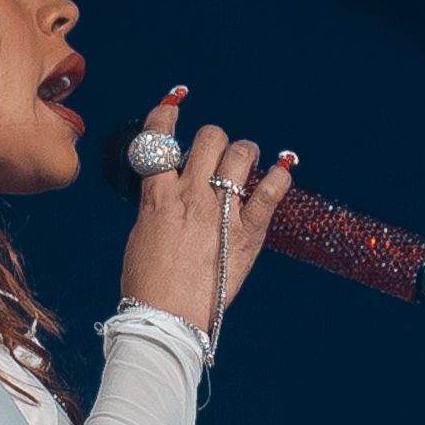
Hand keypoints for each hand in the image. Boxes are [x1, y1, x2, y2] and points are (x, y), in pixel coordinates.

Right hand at [118, 89, 293, 339]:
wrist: (166, 318)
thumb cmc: (148, 284)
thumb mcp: (143, 232)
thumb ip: (160, 204)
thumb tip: (173, 188)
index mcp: (158, 196)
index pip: (159, 139)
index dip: (165, 115)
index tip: (172, 107)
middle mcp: (191, 196)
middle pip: (210, 138)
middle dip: (214, 141)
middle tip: (216, 156)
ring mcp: (221, 212)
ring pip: (241, 153)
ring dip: (244, 152)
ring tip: (244, 163)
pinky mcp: (248, 233)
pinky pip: (272, 190)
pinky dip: (279, 176)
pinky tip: (280, 172)